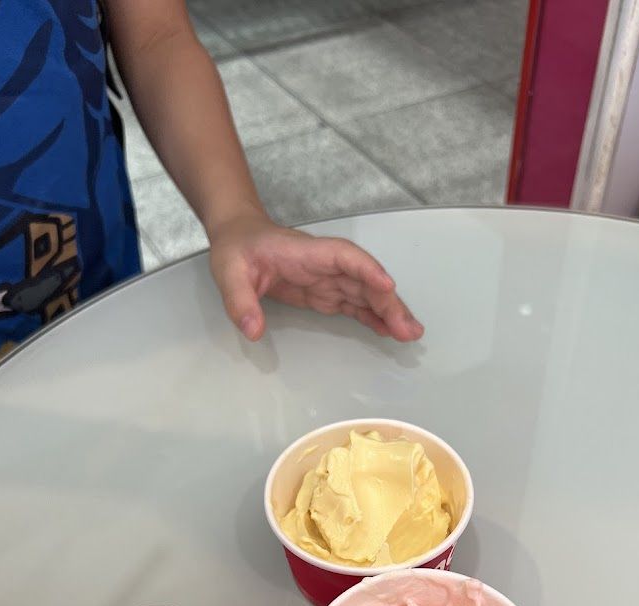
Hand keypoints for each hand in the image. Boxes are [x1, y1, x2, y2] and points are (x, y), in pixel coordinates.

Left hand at [208, 212, 423, 342]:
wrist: (239, 238)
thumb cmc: (237, 249)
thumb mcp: (228, 272)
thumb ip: (240, 301)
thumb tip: (252, 331)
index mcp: (307, 253)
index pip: (345, 257)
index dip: (367, 270)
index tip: (387, 287)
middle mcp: (325, 264)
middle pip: (365, 280)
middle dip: (389, 302)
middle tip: (408, 329)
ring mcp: (328, 279)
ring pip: (366, 294)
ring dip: (389, 312)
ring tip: (410, 334)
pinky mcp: (325, 293)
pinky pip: (355, 304)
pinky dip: (373, 317)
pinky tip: (389, 331)